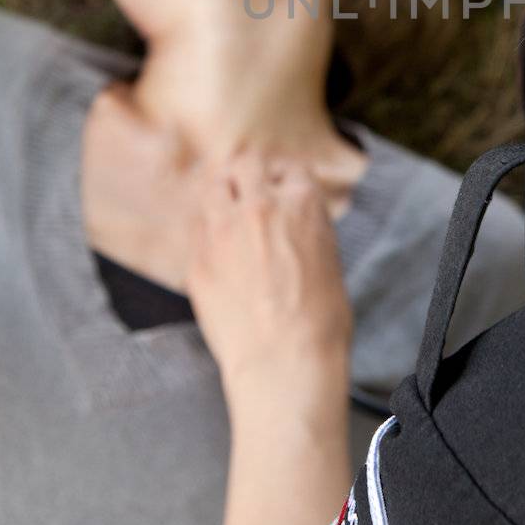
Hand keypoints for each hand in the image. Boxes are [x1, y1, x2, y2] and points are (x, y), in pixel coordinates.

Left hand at [186, 150, 355, 524]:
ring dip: (222, 192)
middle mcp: (260, 205)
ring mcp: (223, 229)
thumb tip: (293, 227)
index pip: (291, 170)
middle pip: (246, 164)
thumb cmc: (320, 321)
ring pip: (213, 186)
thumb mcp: (328, 261)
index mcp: (303, 203)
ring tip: (226, 209)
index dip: (286, 180)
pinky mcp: (197, 258)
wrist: (284, 361)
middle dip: (250, 173)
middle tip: (250, 188)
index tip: (282, 189)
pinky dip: (206, 228)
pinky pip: (196, 227)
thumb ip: (305, 230)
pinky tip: (214, 244)